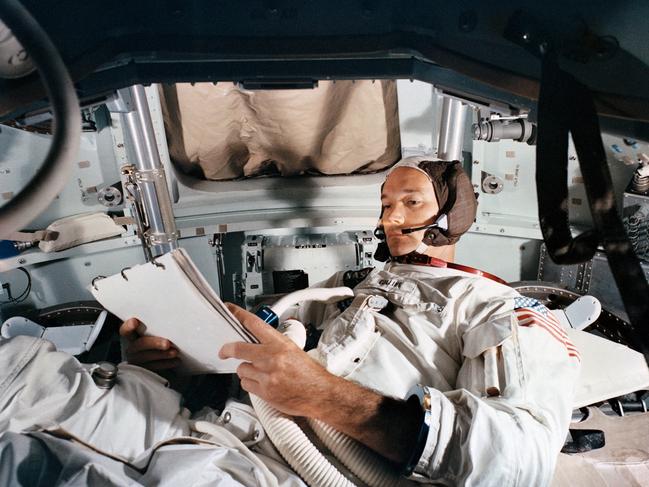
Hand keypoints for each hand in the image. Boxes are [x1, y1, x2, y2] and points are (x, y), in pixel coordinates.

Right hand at [119, 318, 179, 370]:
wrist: (161, 358)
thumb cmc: (159, 339)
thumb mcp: (156, 332)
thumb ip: (157, 327)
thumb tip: (172, 320)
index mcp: (132, 336)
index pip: (125, 330)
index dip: (128, 327)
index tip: (134, 322)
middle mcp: (132, 348)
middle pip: (140, 344)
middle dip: (154, 343)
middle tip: (167, 343)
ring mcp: (137, 360)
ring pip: (147, 358)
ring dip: (162, 355)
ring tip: (175, 352)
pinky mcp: (145, 370)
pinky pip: (154, 368)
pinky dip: (166, 364)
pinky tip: (176, 360)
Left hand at [219, 303, 334, 416]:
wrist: (320, 393)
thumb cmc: (310, 373)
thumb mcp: (294, 350)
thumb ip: (274, 345)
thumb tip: (258, 341)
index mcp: (280, 344)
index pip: (254, 324)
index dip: (238, 315)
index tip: (230, 311)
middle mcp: (271, 358)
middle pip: (238, 348)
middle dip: (227, 349)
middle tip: (224, 351)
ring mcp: (267, 376)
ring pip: (241, 369)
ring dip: (247, 370)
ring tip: (259, 372)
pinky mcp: (265, 392)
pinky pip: (246, 385)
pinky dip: (250, 384)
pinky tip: (261, 383)